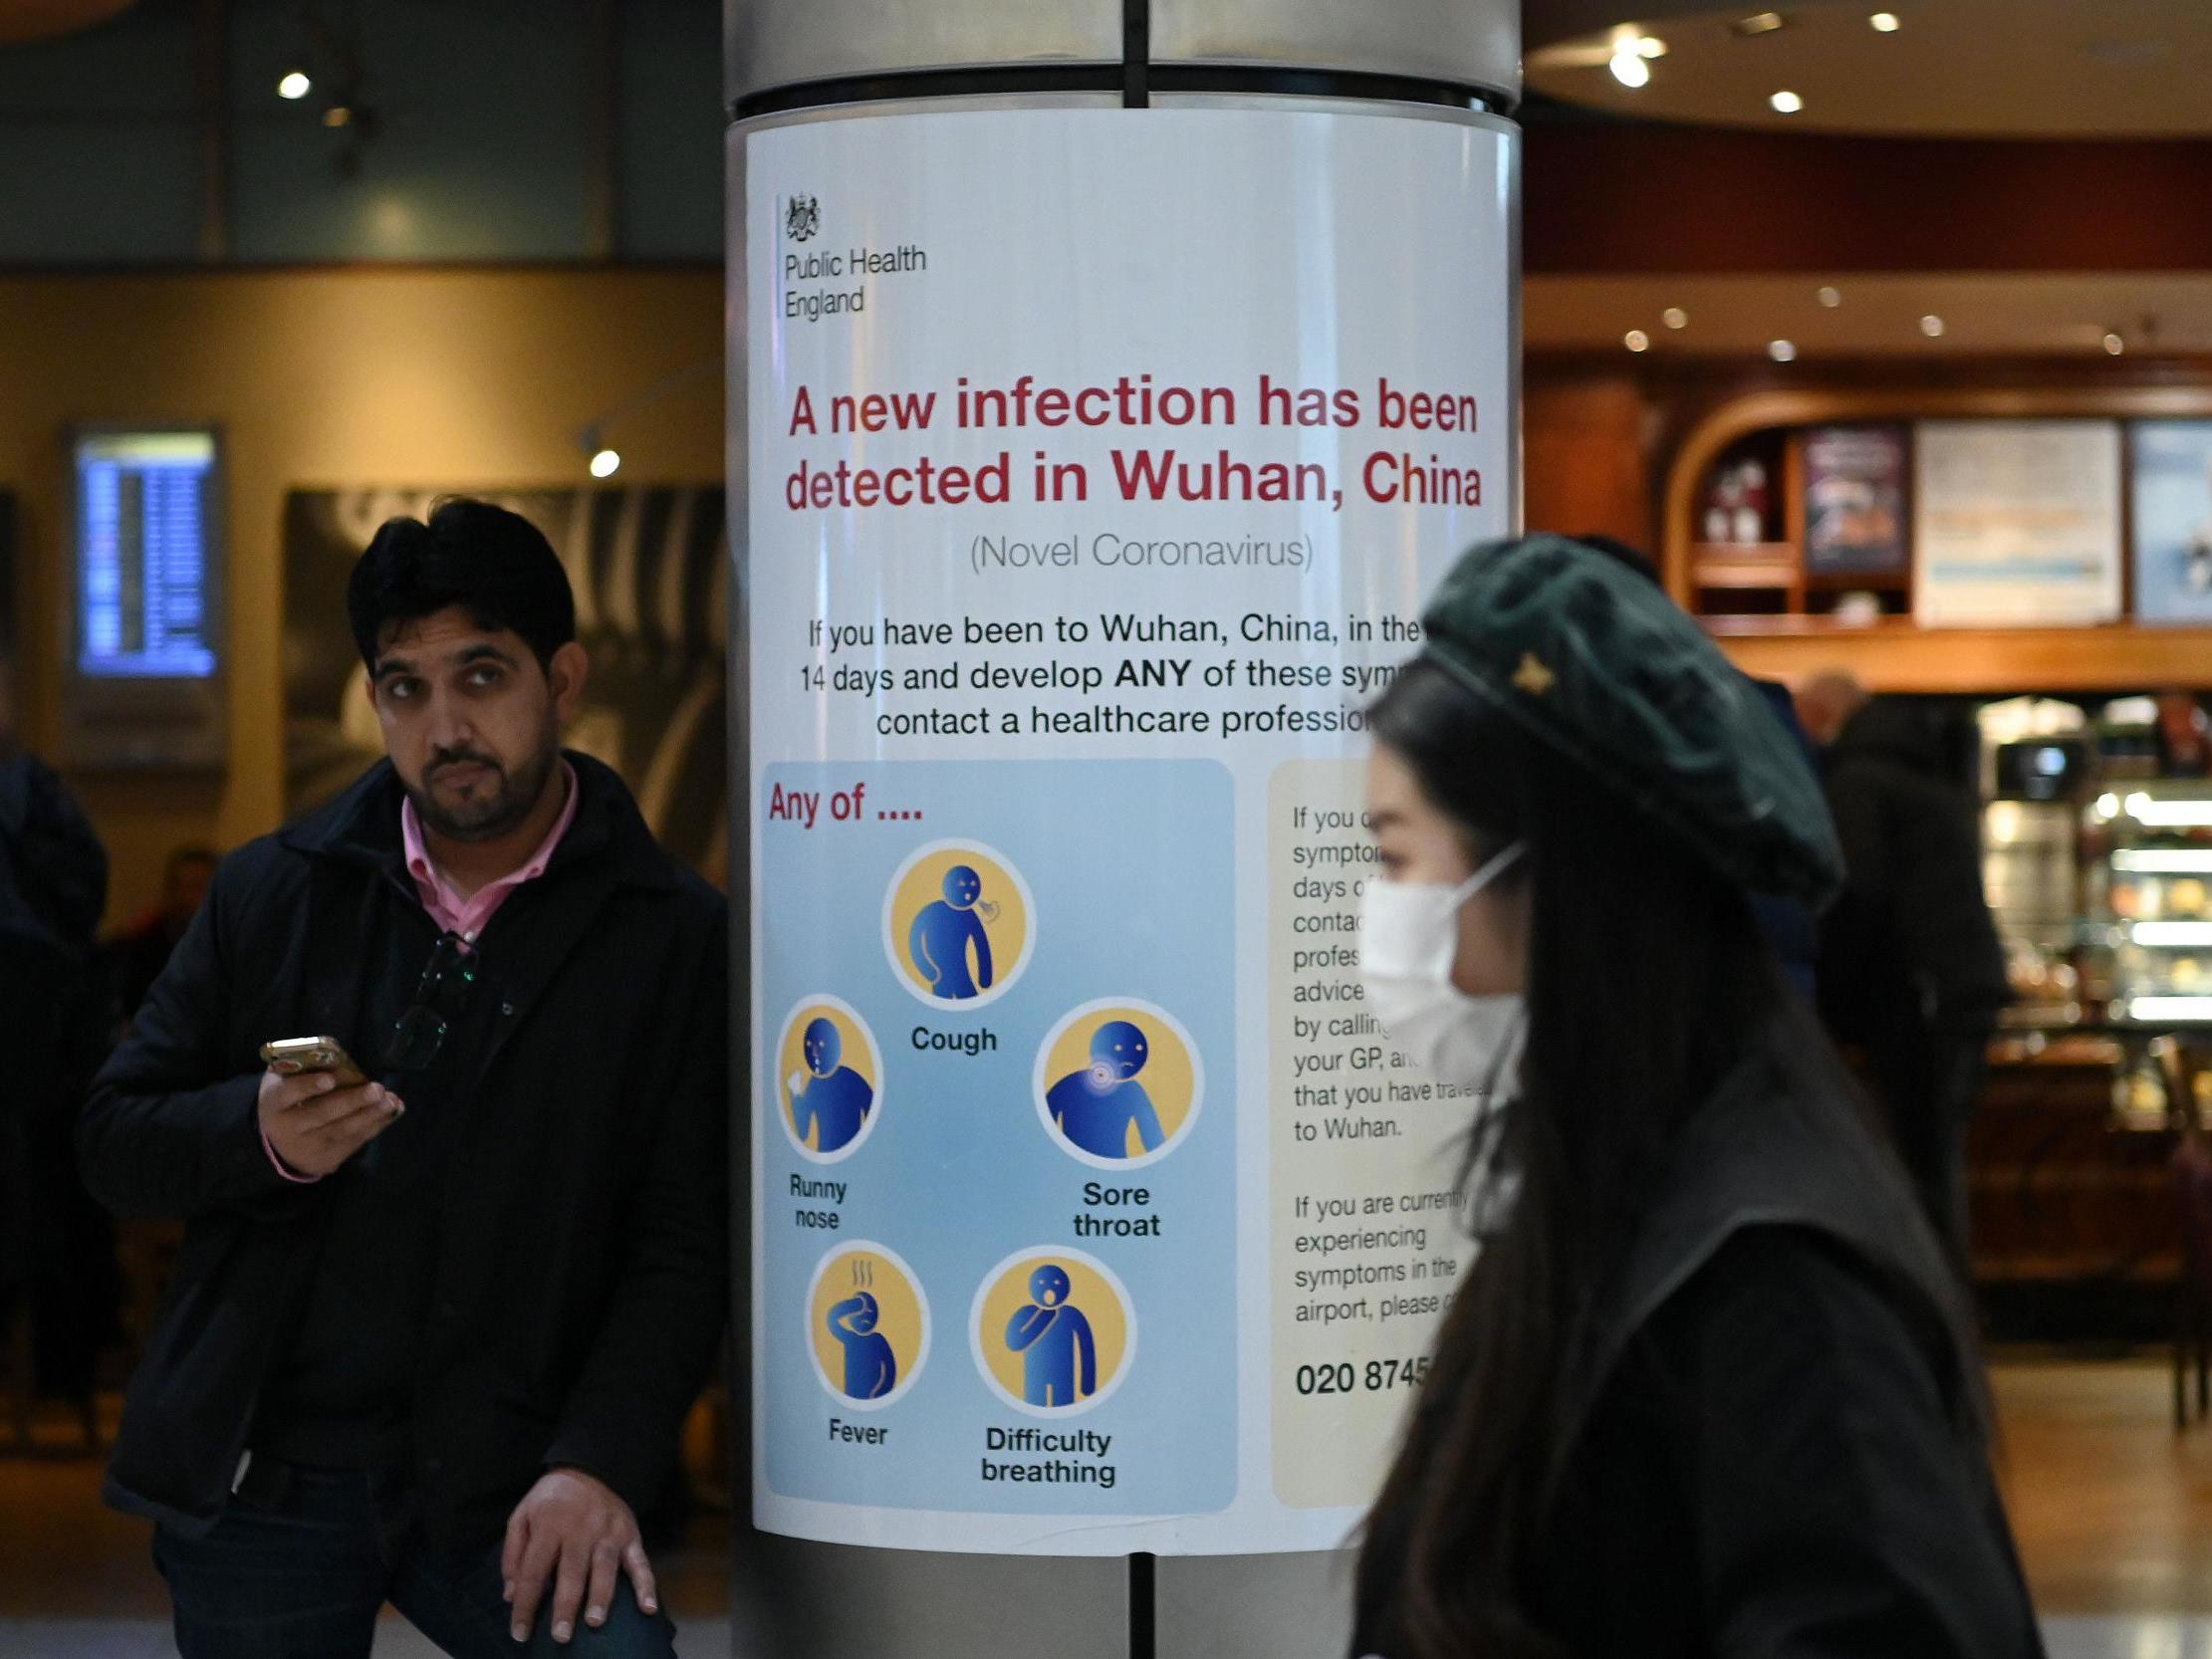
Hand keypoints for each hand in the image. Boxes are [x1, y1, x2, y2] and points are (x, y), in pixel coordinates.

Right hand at [257, 1068, 403, 1178]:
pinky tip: (393, 1111)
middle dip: (351, 1101)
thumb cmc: (288, 1101)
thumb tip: (337, 1057)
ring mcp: (309, 1146)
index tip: (329, 1079)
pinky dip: (376, 1126)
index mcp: (274, 1102)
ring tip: (391, 1101)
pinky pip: (354, 1142)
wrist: (279, 1144)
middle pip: (321, 1114)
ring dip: (370, 1115)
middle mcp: (289, 1127)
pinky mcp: (328, 1159)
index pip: (287, 1093)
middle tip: (376, 1089)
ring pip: (342, 1130)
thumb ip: (303, 1068)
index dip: (307, 1086)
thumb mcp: (284, 1081)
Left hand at [503, 1468, 657, 1644]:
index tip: (520, 1634)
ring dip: (601, 1596)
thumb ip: (513, 1554)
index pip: (533, 1571)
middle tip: (561, 1636)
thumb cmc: (551, 1499)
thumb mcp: (522, 1515)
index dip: (524, 1605)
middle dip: (566, 1606)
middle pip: (571, 1572)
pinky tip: (648, 1608)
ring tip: (595, 1622)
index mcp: (549, 1525)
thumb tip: (511, 1594)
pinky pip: (640, 1562)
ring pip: (605, 1567)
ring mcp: (608, 1533)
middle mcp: (580, 1530)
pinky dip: (646, 1586)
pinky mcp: (630, 1535)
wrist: (590, 1467)